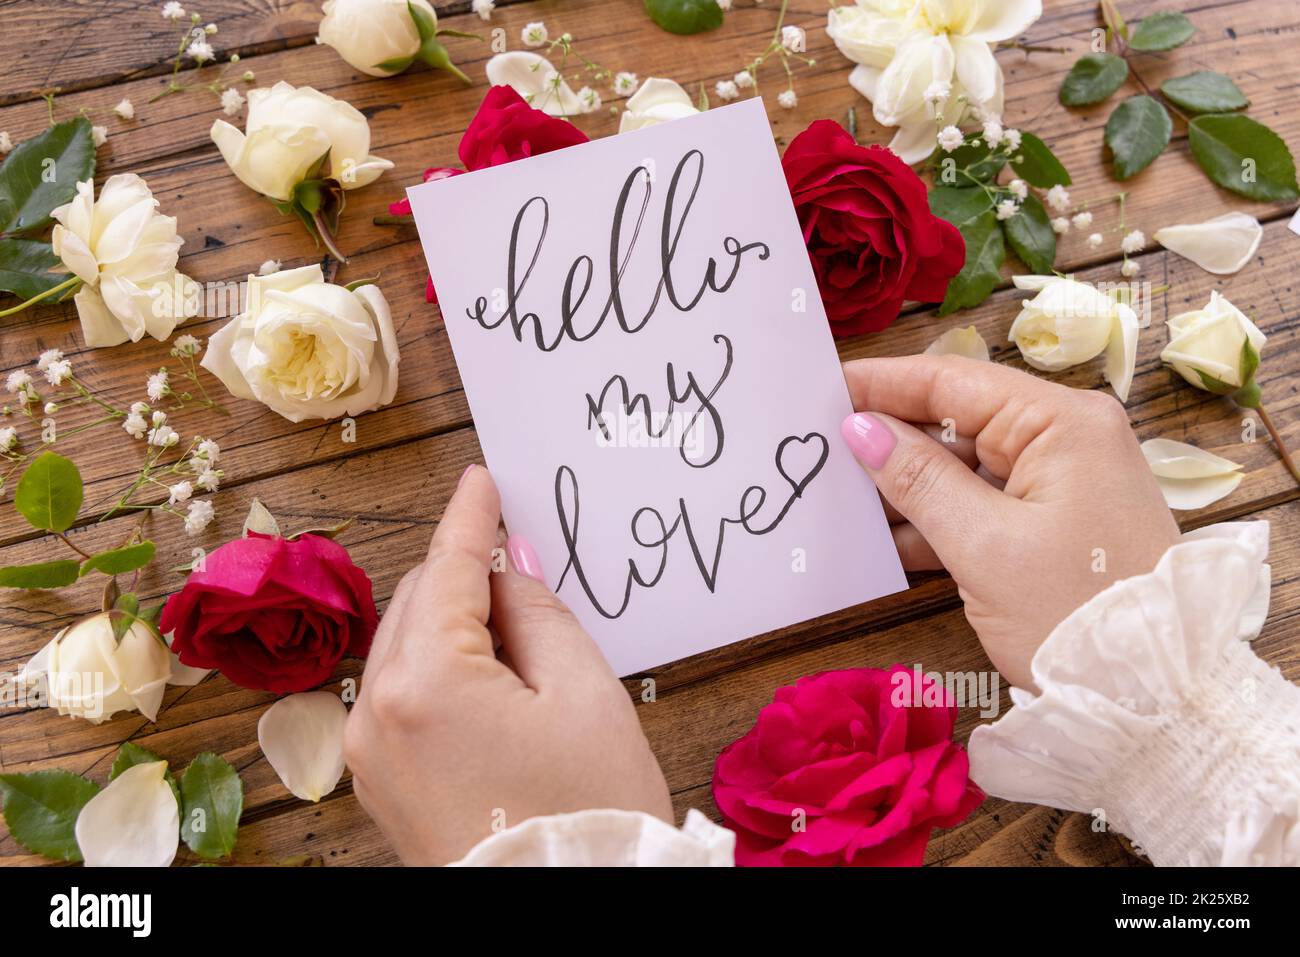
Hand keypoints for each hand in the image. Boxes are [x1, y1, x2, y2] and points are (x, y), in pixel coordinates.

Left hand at [344, 465, 672, 864]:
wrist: (565, 909)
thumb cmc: (587, 810)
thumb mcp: (584, 693)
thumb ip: (538, 613)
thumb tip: (510, 567)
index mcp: (424, 681)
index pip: (449, 568)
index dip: (471, 517)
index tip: (482, 480)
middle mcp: (374, 711)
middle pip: (420, 603)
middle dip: (465, 571)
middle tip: (517, 553)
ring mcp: (368, 752)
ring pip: (407, 647)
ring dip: (453, 621)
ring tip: (516, 626)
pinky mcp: (380, 781)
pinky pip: (402, 695)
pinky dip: (438, 667)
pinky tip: (487, 672)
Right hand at [840, 355, 1179, 688]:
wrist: (1153, 697)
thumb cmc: (1074, 614)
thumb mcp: (984, 546)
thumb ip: (918, 480)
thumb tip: (860, 429)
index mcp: (1061, 424)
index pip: (953, 381)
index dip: (882, 383)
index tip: (821, 386)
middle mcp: (1065, 439)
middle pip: (956, 421)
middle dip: (889, 438)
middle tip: (818, 447)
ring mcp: (1061, 483)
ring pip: (963, 467)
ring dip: (906, 487)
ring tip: (837, 496)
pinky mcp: (1053, 524)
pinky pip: (981, 505)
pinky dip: (936, 521)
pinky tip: (882, 540)